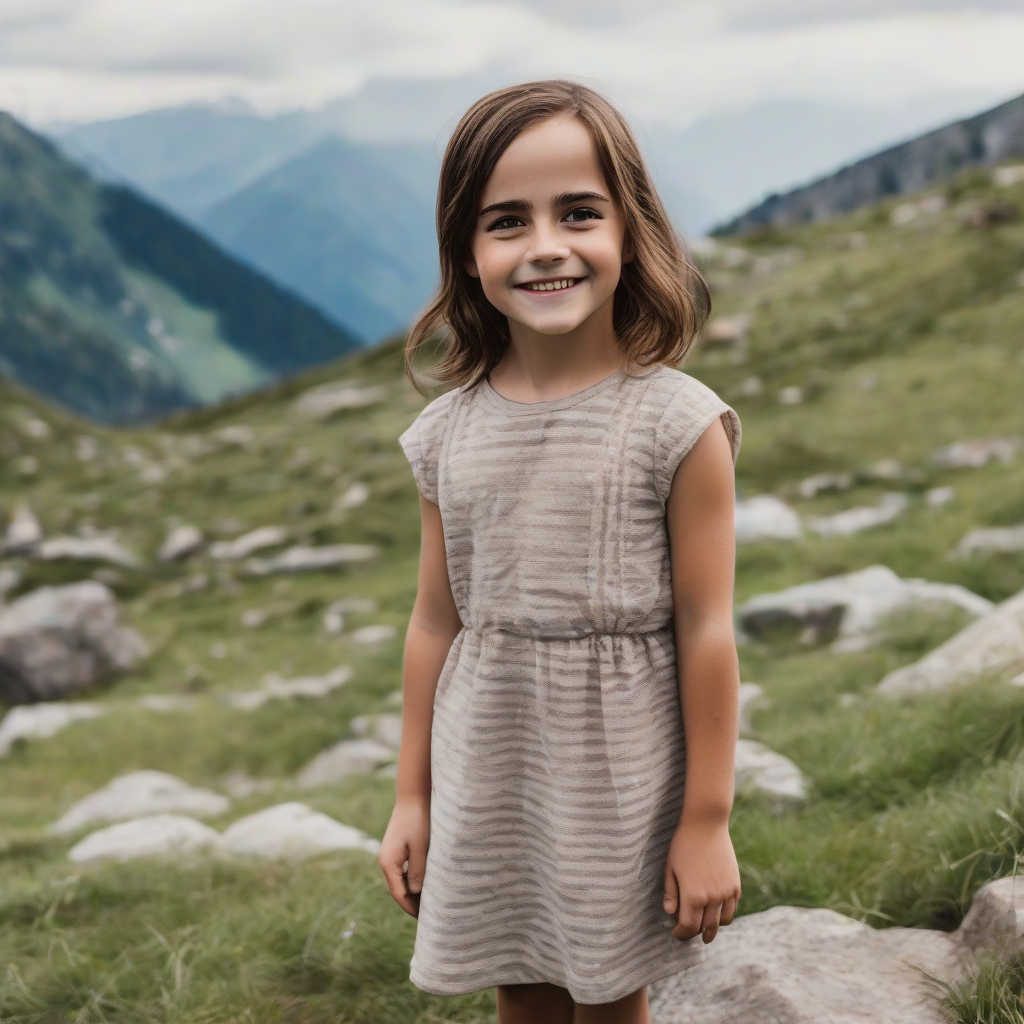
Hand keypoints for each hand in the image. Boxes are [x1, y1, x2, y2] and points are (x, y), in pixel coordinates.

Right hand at [378, 795, 429, 916]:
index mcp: (388, 862)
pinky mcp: (397, 848)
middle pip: (398, 889)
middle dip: (411, 903)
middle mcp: (385, 860)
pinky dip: (412, 880)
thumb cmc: (418, 820)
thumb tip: (414, 892)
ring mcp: (390, 854)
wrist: (413, 796)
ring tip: (428, 904)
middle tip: (428, 916)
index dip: (411, 908)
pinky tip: (424, 884)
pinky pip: (403, 870)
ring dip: (412, 892)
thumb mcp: (421, 847)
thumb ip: (417, 871)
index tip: (425, 920)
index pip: (399, 894)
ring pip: (400, 881)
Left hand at [663, 818, 740, 943]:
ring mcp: (726, 892)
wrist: (706, 825)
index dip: (681, 934)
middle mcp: (712, 898)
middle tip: (688, 933)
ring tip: (705, 928)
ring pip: (722, 922)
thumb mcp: (670, 868)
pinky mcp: (735, 885)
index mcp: (693, 895)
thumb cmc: (683, 845)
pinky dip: (724, 915)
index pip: (688, 927)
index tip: (676, 934)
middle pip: (706, 928)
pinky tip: (716, 913)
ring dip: (712, 927)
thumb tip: (670, 913)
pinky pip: (732, 909)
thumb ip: (670, 893)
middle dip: (696, 934)